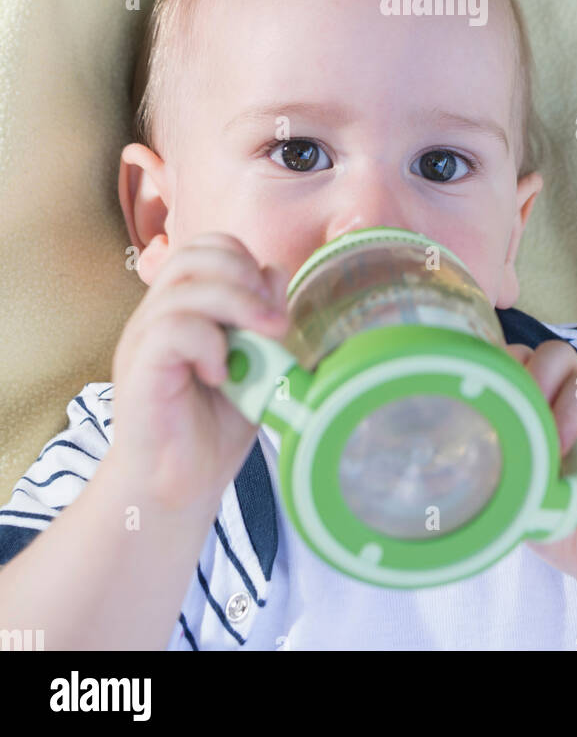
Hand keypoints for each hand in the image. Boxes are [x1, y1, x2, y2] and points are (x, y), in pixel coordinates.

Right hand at [107, 233, 290, 513]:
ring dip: (236, 307)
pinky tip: (221, 374)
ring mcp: (143, 340)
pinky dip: (208, 344)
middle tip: (272, 322)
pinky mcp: (139, 369)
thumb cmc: (212, 428)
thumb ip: (264, 321)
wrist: (177, 486)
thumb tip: (276, 273)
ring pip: (185, 287)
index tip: (272, 305)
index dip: (244, 263)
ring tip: (259, 345)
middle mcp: (156, 315)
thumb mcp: (255, 365)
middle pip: (194, 255)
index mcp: (182, 307)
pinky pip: (172, 328)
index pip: (206, 249)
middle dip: (243, 277)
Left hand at [506, 341, 576, 586]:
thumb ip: (501, 476)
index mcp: (542, 405)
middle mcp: (576, 404)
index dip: (507, 366)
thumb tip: (468, 474)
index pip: (524, 359)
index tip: (492, 397)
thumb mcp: (521, 495)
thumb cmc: (556, 512)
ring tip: (558, 454)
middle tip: (524, 420)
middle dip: (537, 377)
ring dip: (572, 411)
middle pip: (559, 355)